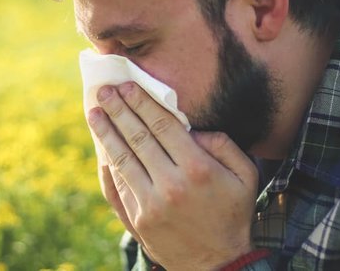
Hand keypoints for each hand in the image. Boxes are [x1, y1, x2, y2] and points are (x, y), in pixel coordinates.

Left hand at [88, 81, 259, 269]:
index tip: (128, 86)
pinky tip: (101, 149)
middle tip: (104, 92)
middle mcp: (171, 184)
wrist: (219, 264)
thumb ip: (223, 144)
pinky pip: (118, 187)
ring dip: (106, 134)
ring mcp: (151, 204)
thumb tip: (192, 128)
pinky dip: (107, 166)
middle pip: (137, 138)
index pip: (162, 126)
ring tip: (94, 113)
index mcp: (197, 169)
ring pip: (122, 160)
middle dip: (118, 111)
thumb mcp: (245, 175)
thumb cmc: (233, 213)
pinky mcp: (138, 220)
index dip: (142, 103)